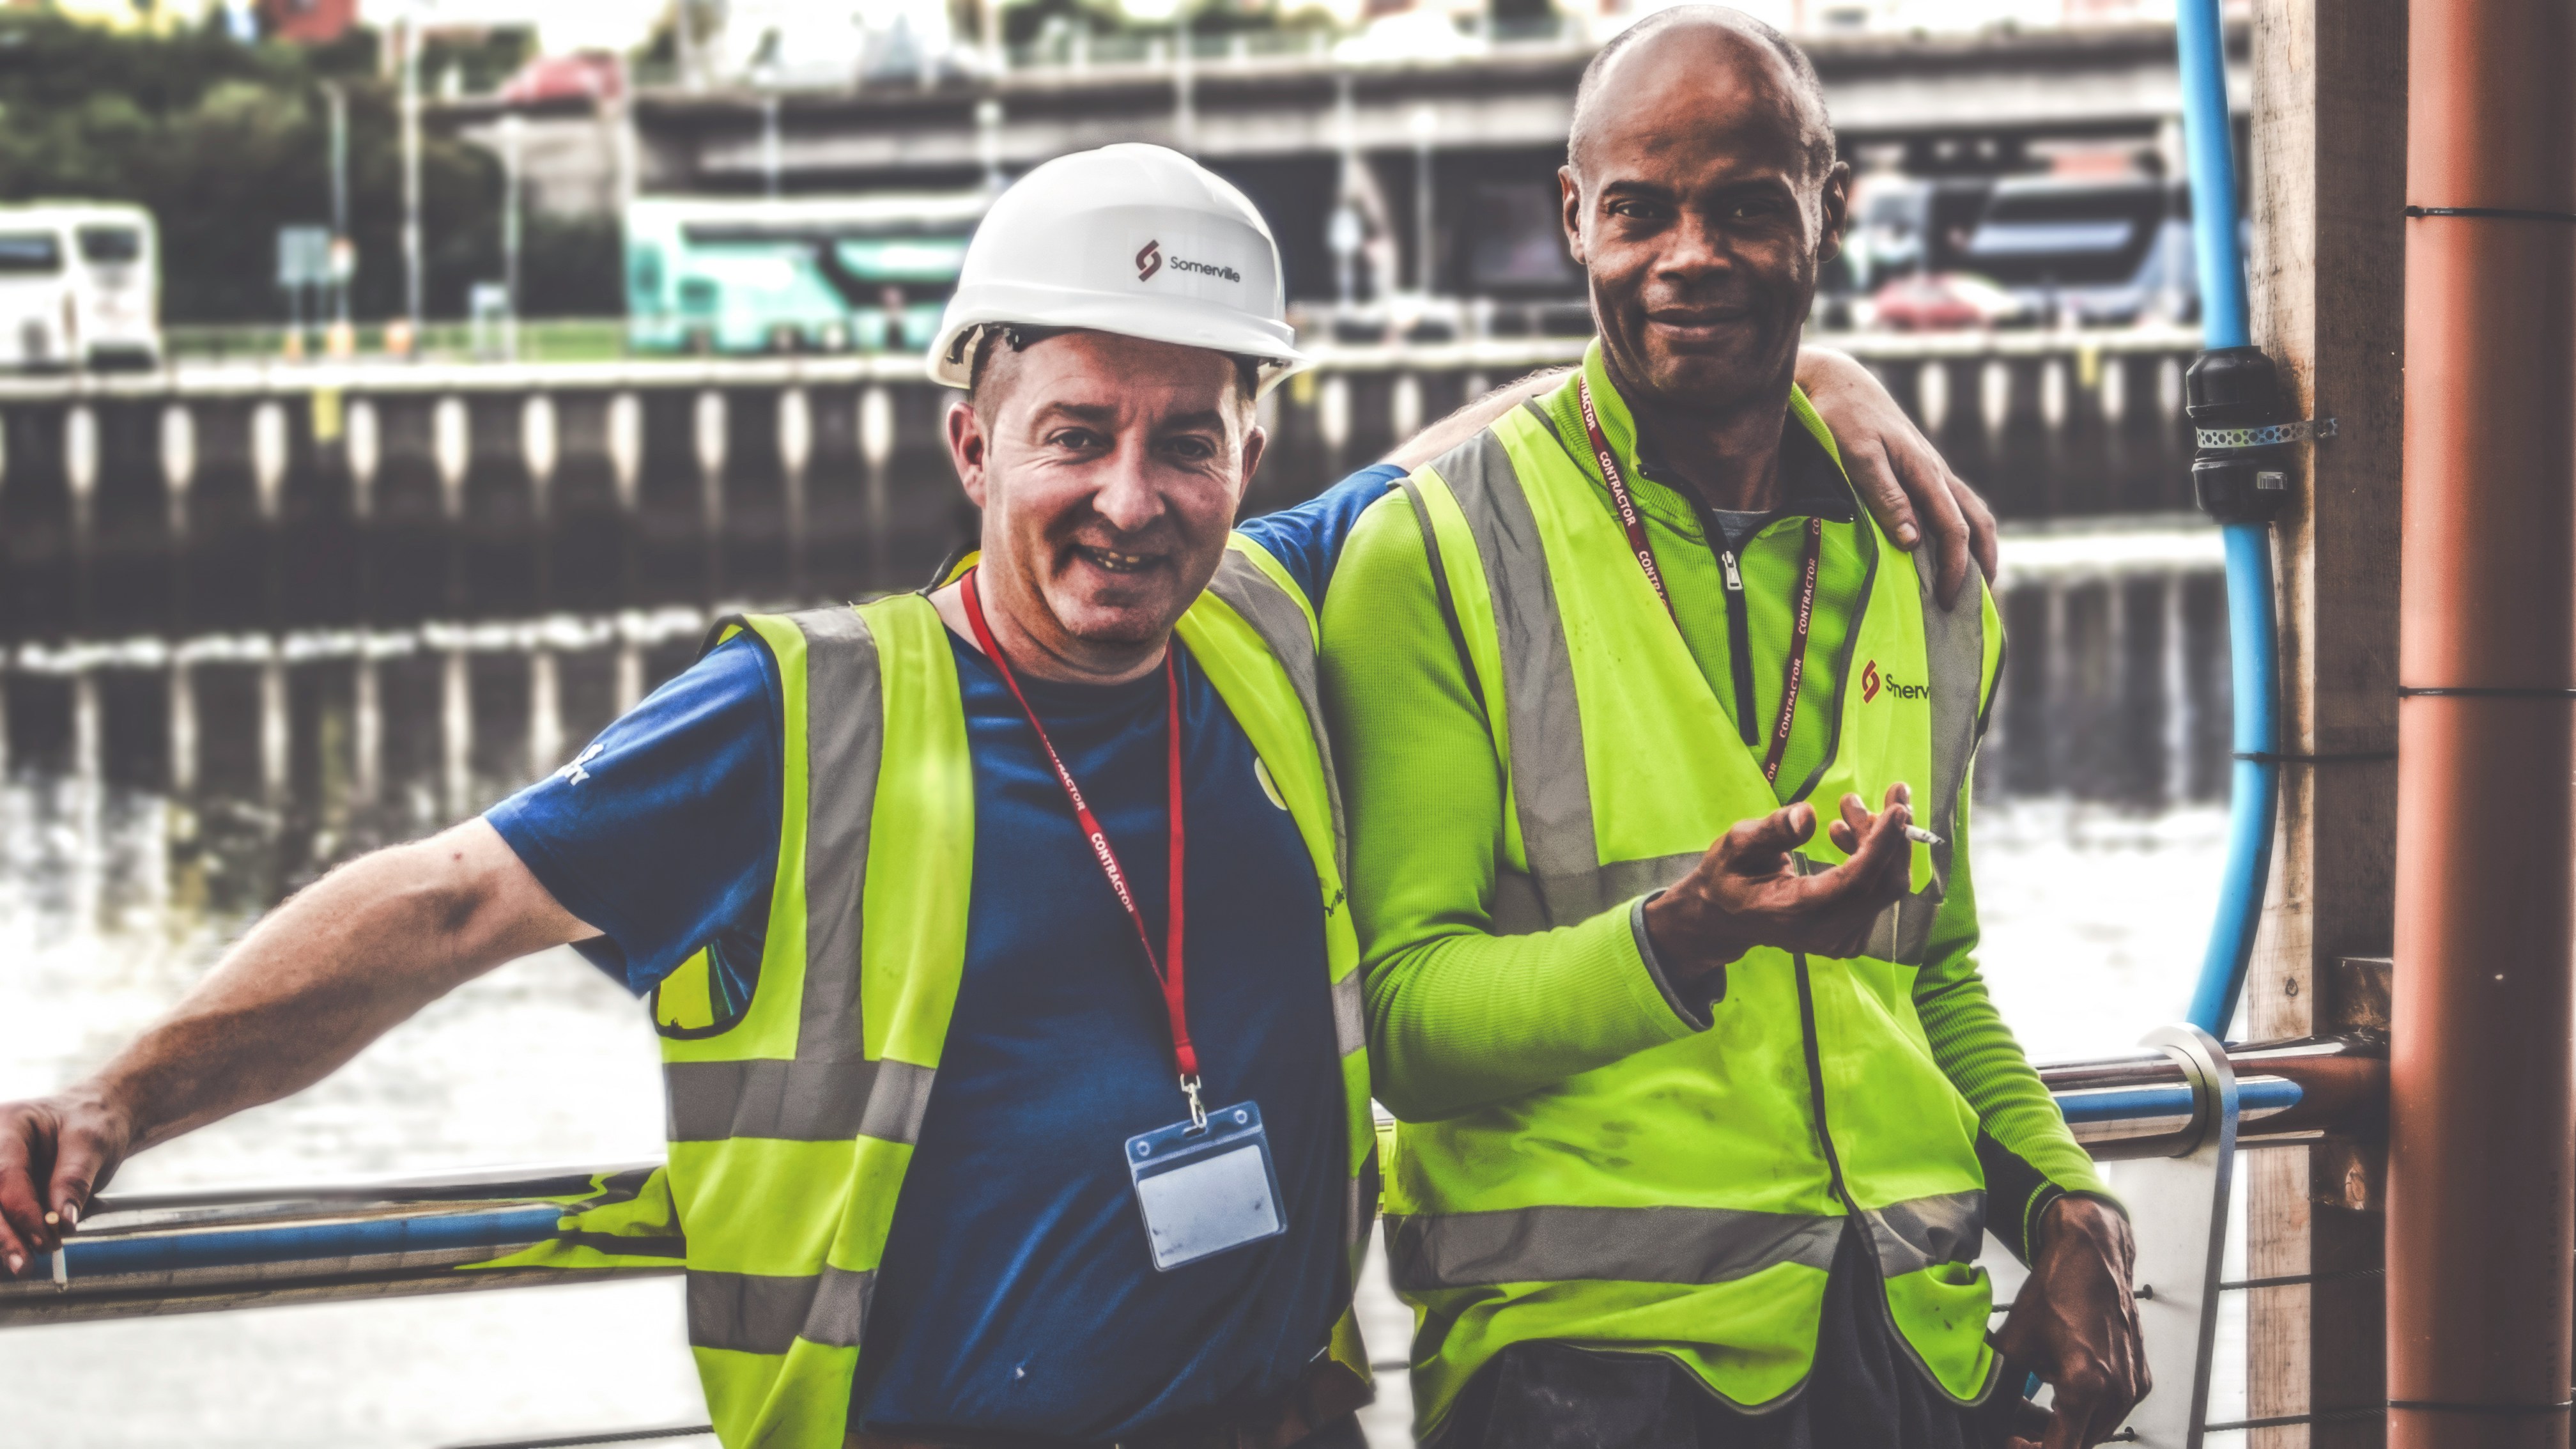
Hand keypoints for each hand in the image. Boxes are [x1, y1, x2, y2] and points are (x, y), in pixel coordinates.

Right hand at [0, 1088, 132, 1276]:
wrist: (94, 1119)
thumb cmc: (92, 1121)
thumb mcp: (93, 1142)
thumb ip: (75, 1179)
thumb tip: (63, 1222)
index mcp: (10, 1124)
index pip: (5, 1175)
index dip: (22, 1212)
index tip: (44, 1240)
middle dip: (4, 1236)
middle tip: (25, 1266)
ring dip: (6, 1239)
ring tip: (25, 1264)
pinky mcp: (0, 1195)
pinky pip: (1, 1218)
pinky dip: (15, 1235)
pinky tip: (28, 1246)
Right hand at [1640, 783, 1916, 982]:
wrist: (1724, 918)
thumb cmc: (1729, 876)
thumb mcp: (1736, 845)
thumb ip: (1771, 830)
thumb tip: (1807, 815)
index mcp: (1796, 911)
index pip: (1855, 881)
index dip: (1883, 844)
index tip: (1899, 808)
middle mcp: (1825, 933)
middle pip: (1883, 885)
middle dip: (1891, 835)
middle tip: (1885, 793)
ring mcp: (1840, 940)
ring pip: (1884, 886)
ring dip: (1879, 842)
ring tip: (1847, 810)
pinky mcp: (1850, 936)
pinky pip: (1878, 893)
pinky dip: (1874, 859)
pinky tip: (1846, 837)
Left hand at [1794, 347, 1998, 609]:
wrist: (1838, 381)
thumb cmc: (1841, 418)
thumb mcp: (1857, 457)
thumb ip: (1885, 496)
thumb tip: (1912, 541)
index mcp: (1924, 472)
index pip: (1954, 530)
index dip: (1954, 568)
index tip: (1945, 600)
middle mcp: (1936, 471)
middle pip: (1977, 521)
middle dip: (1981, 562)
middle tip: (1974, 602)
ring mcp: (1931, 468)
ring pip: (1970, 510)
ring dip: (1978, 546)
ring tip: (1971, 580)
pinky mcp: (1920, 467)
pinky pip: (1953, 502)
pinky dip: (1962, 528)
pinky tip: (1948, 547)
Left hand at [1994, 1195, 2149, 1448]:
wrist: (2093, 1255)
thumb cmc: (2058, 1288)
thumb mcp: (2016, 1339)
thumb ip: (2002, 1381)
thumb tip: (1987, 1404)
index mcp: (2086, 1383)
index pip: (2063, 1447)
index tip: (2014, 1441)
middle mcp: (2118, 1389)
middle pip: (2082, 1442)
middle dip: (2049, 1440)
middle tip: (2020, 1429)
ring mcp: (2133, 1384)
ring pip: (2097, 1428)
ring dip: (2068, 1426)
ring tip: (2038, 1408)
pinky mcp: (2140, 1376)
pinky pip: (2111, 1409)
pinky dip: (2087, 1408)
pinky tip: (2063, 1386)